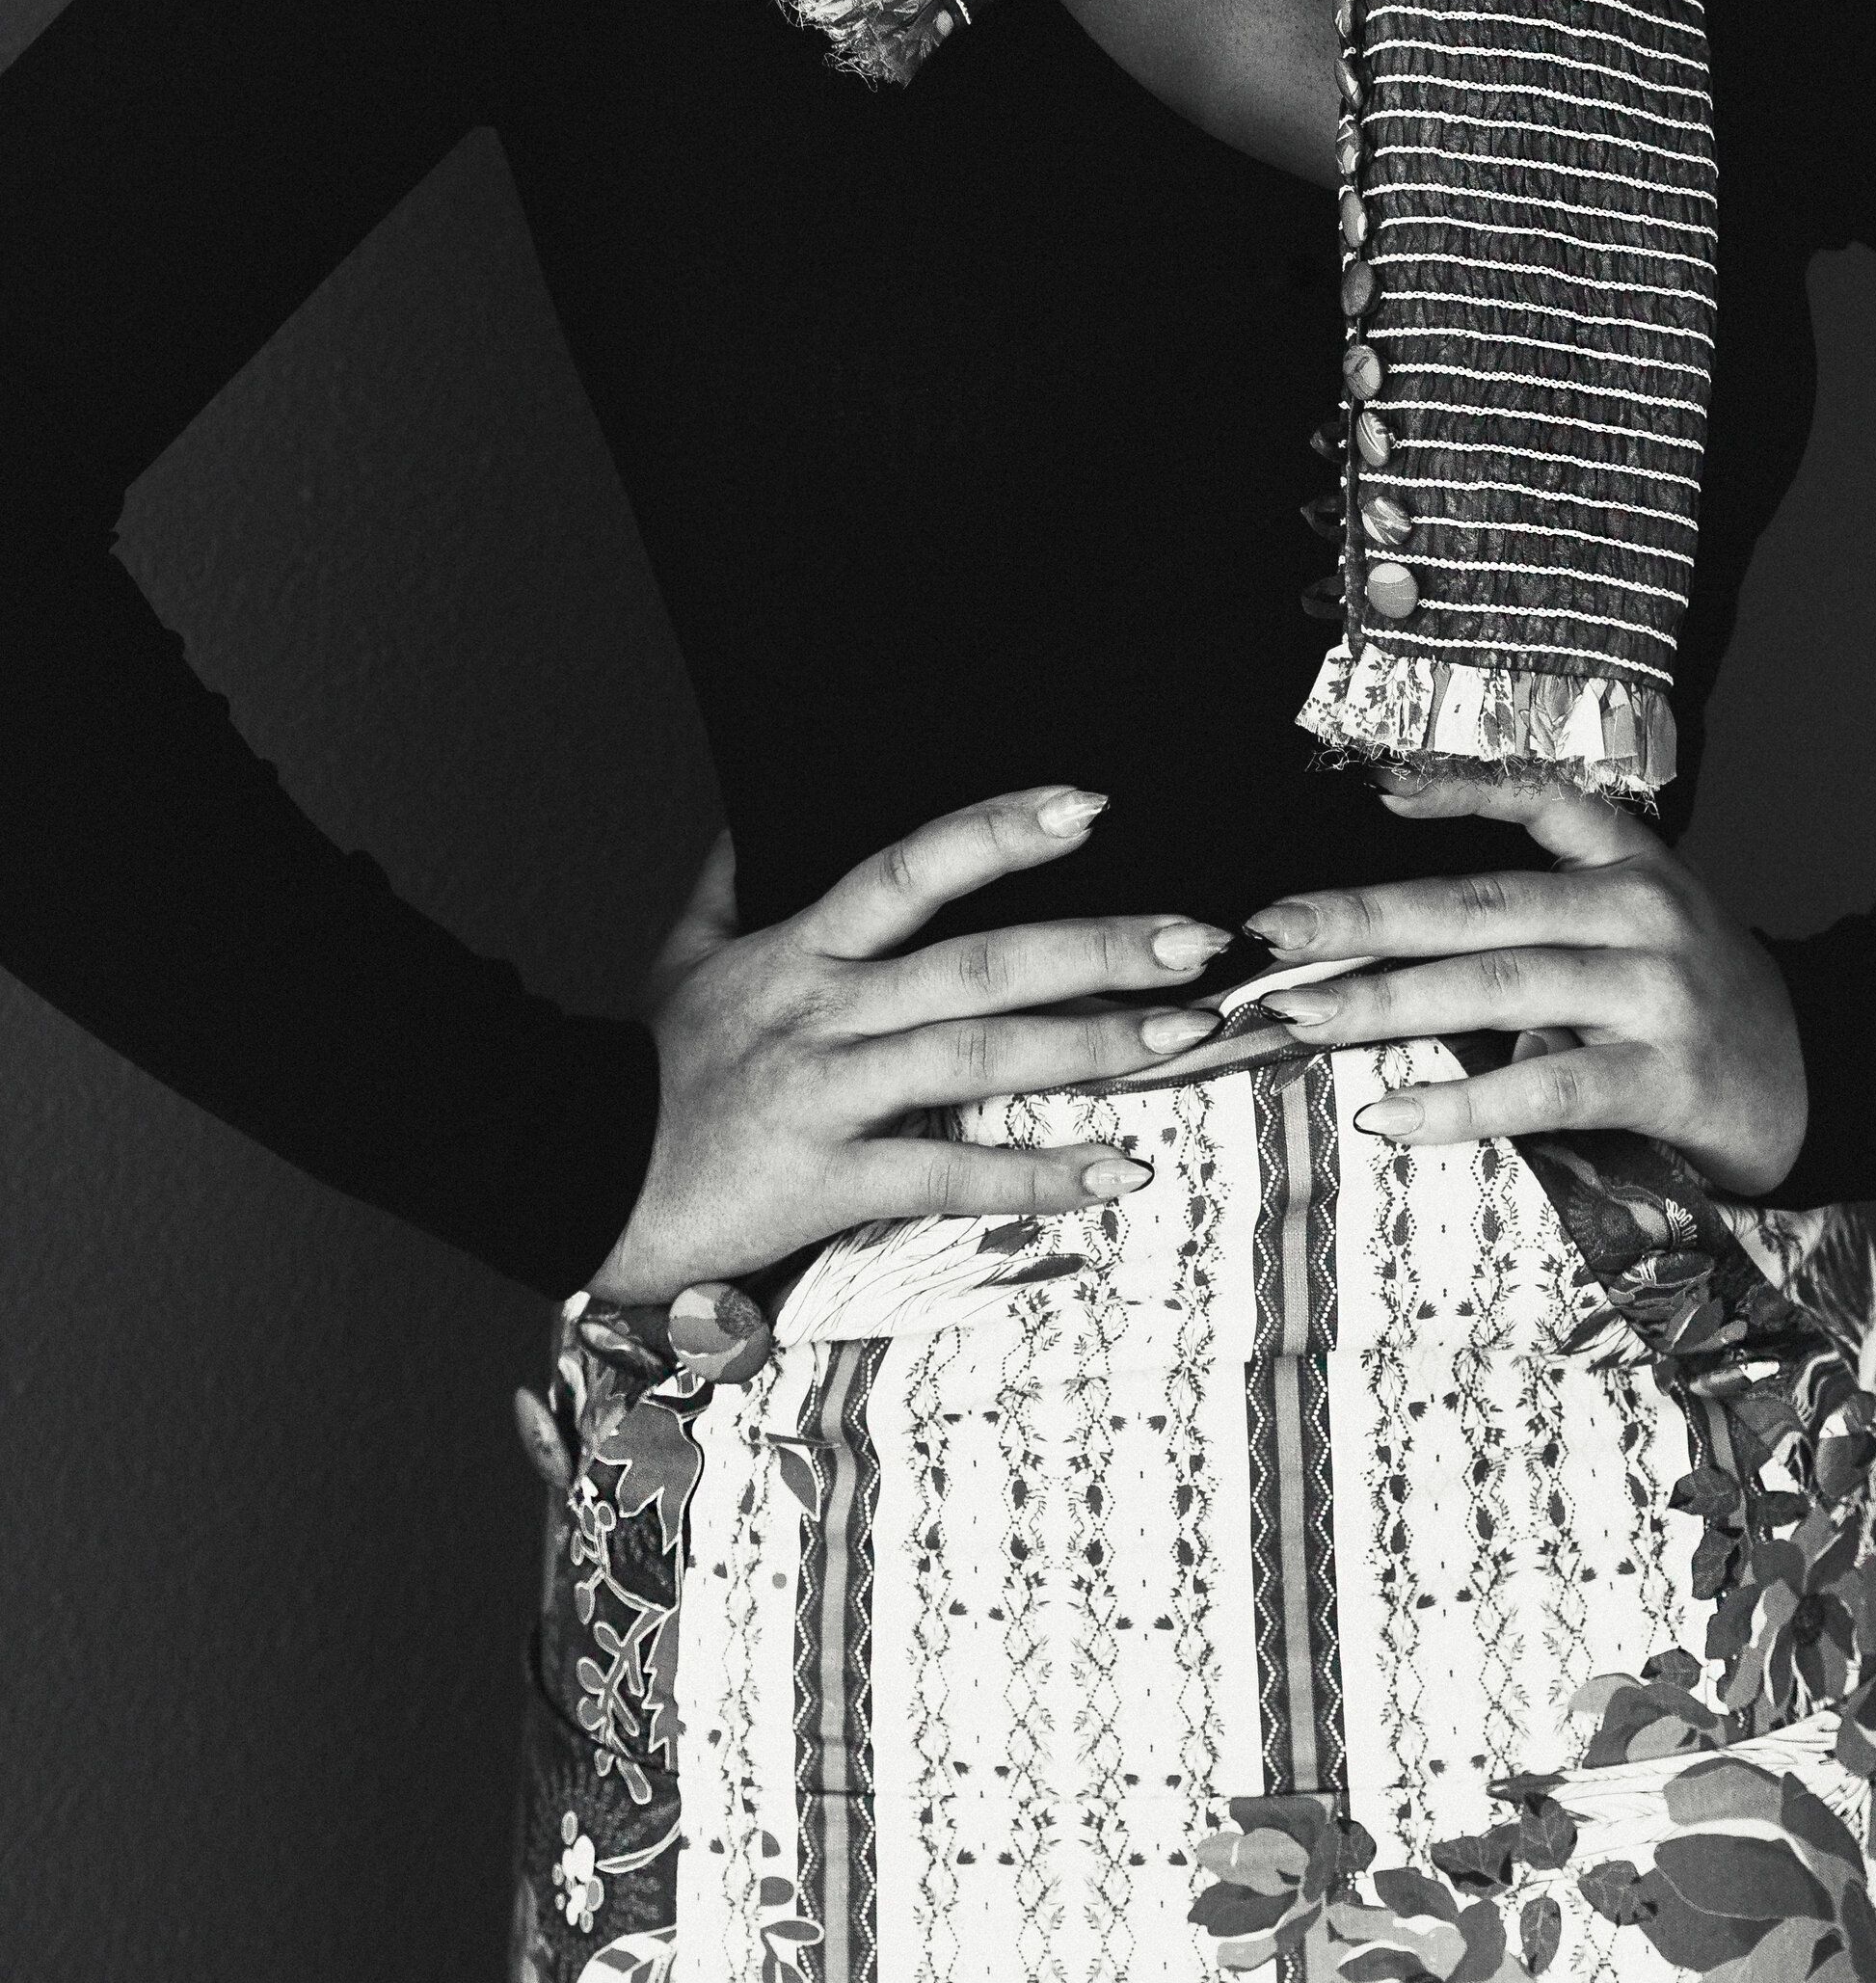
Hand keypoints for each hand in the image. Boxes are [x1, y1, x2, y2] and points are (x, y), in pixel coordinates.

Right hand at [585, 789, 1225, 1299]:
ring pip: (980, 1059)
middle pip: (979, 963)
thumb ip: (732, 878)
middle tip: (1201, 936)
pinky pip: (948, 1177)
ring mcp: (830, 1094)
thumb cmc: (642, 1065)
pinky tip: (1118, 1172)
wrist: (568, 1174)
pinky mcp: (827, 1180)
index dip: (1001, 829)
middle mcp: (826, 1010)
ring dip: (1095, 1047)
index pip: (913, 867)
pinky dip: (1037, 1177)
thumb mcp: (682, 953)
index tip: (1092, 802)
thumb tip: (760, 809)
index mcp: (802, 946)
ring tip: (1190, 1033)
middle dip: (1099, 945)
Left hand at [1240, 776, 1807, 1196]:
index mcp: (1629, 863)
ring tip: (1301, 1016)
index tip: (1376, 791)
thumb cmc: (1697, 1005)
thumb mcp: (1636, 931)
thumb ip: (1543, 926)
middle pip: (1480, 903)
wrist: (1822, 1078)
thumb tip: (1401, 948)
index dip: (1458, 791)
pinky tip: (1393, 1115)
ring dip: (1387, 1002)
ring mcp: (1653, 991)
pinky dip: (1462, 1101)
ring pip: (1499, 984)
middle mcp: (1638, 911)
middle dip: (1364, 918)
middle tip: (1271, 932)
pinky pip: (1545, 1084)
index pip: (1541, 801)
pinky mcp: (1664, 1075)